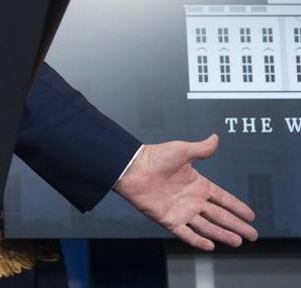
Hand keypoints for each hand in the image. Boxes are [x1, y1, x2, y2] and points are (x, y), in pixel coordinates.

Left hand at [115, 133, 257, 249]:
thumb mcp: (181, 150)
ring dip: (223, 234)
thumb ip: (200, 149)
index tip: (251, 215)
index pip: (223, 198)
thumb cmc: (153, 156)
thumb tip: (216, 138)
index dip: (238, 207)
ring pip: (207, 226)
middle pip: (220, 215)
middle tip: (252, 235)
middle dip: (237, 225)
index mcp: (198, 184)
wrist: (131, 168)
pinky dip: (198, 240)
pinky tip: (210, 246)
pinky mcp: (168, 219)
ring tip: (238, 242)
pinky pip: (186, 233)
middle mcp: (192, 200)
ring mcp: (181, 211)